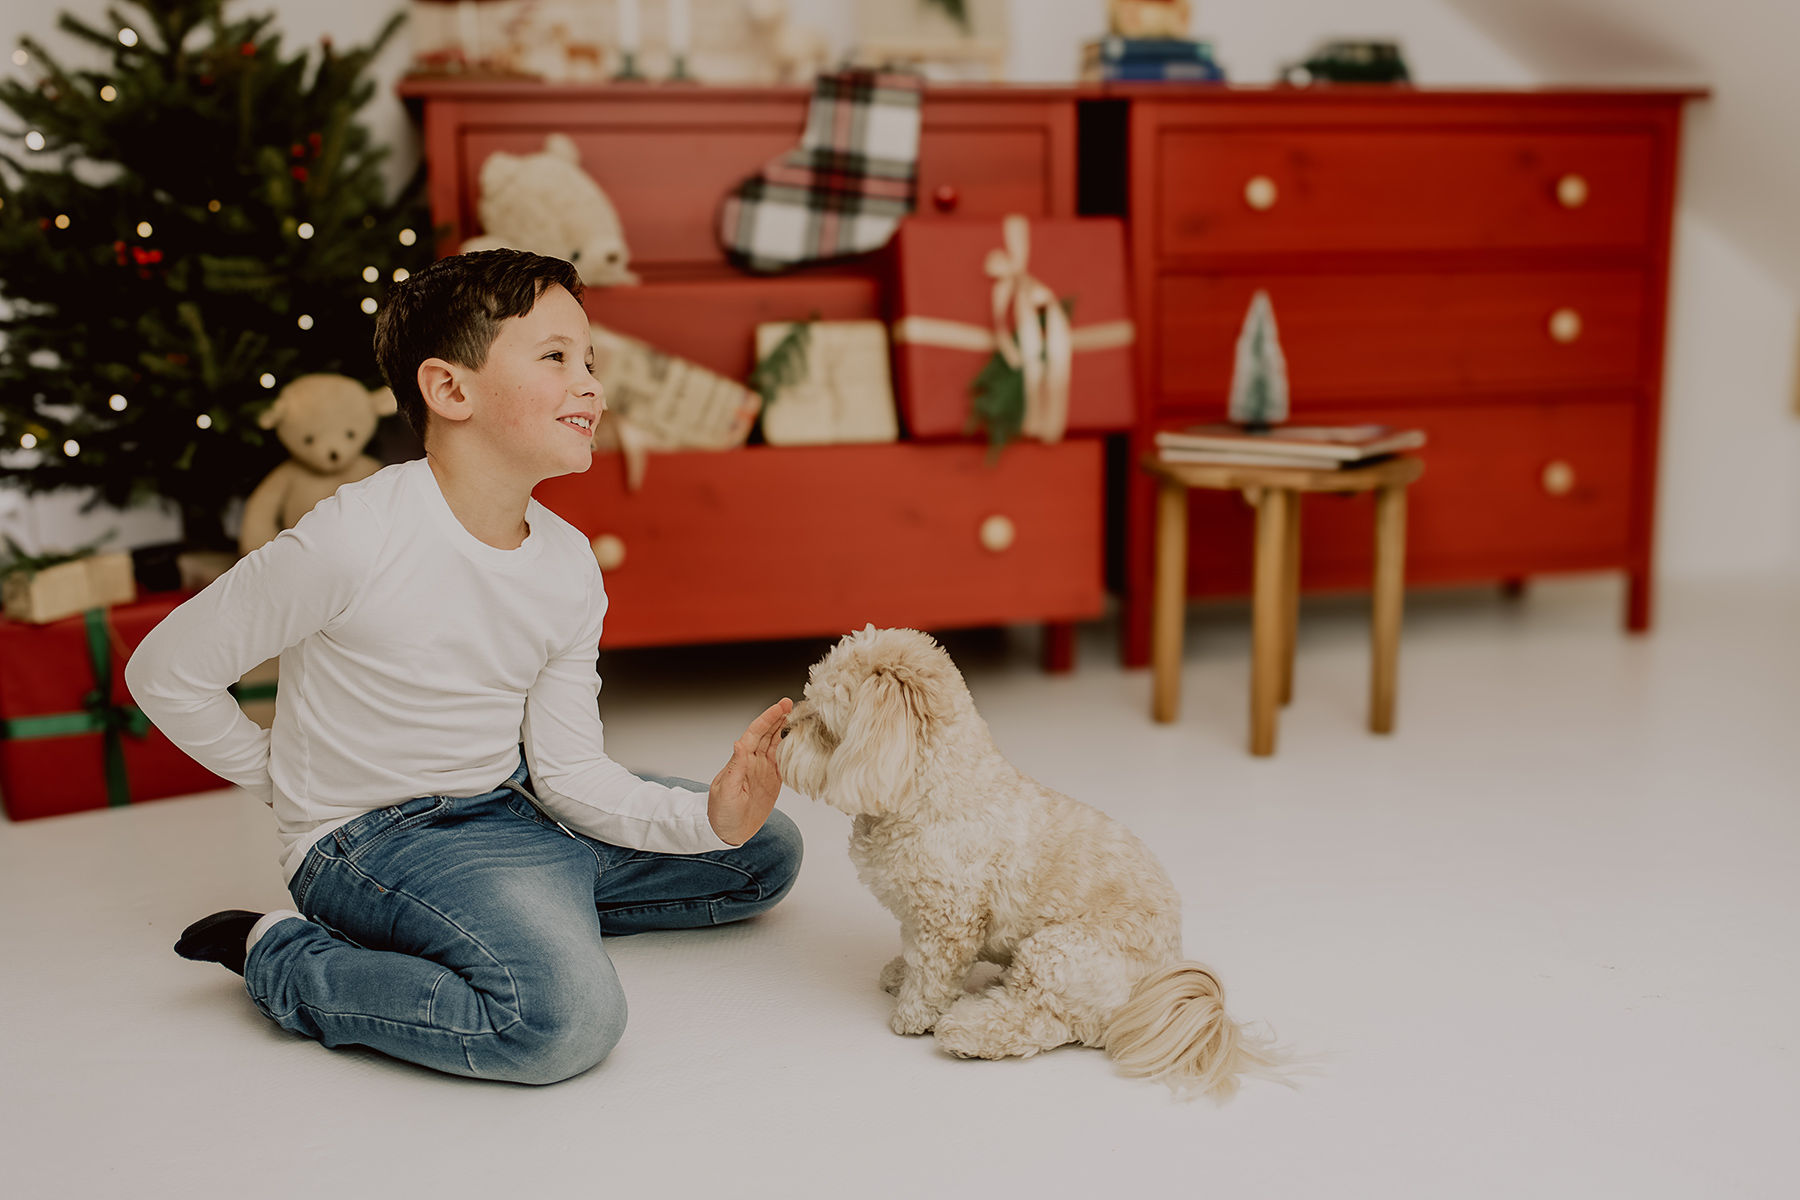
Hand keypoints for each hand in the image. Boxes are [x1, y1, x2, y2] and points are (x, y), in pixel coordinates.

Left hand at [707, 698, 792, 845]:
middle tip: (794, 704)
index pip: (756, 733)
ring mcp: (763, 770)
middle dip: (780, 717)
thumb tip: (739, 744)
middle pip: (768, 734)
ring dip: (786, 730)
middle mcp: (753, 761)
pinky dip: (791, 750)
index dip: (768, 718)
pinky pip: (783, 761)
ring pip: (777, 744)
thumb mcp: (725, 790)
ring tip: (799, 717)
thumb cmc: (721, 812)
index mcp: (741, 760)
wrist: (727, 832)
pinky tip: (799, 741)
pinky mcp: (773, 781)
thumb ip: (734, 767)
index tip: (781, 706)